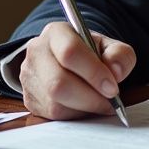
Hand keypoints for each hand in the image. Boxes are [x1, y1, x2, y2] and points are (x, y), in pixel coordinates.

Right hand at [19, 21, 136, 120]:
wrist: (68, 62)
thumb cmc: (90, 53)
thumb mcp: (109, 47)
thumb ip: (119, 54)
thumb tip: (116, 71)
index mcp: (56, 32)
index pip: (70, 52)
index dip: (94, 73)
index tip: (113, 88)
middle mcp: (36, 52)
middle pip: (58, 82)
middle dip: (90, 97)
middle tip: (110, 101)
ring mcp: (28, 77)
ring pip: (55, 103)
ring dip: (84, 108)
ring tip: (100, 103)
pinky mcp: (29, 99)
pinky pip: (52, 116)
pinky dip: (75, 115)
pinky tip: (86, 107)